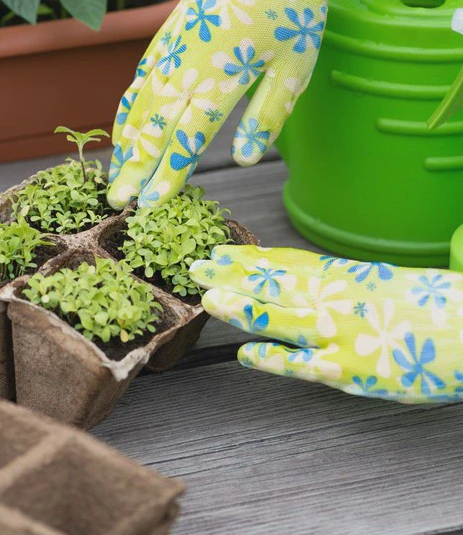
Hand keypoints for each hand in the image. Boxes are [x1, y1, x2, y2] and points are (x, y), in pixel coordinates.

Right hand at [107, 0, 359, 208]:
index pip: (187, 137)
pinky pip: (138, 78)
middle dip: (134, 167)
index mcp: (223, 76)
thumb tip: (243, 160)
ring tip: (115, 173)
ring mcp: (172, 47)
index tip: (149, 203)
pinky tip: (122, 128)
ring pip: (139, 104)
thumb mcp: (296, 65)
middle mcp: (188, 65)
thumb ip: (267, 115)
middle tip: (117, 201)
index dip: (167, 173)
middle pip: (154, 126)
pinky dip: (127, 108)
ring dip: (125, 142)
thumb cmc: (293, 4)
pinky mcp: (167, 34)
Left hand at [192, 245, 462, 403]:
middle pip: (274, 283)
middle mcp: (335, 299)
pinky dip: (275, 359)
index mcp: (342, 277)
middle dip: (233, 276)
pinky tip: (245, 356)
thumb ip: (334, 279)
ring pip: (282, 318)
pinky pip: (307, 365)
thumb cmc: (424, 306)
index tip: (218, 250)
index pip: (285, 263)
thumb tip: (295, 272)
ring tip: (210, 300)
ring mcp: (341, 334)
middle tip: (196, 267)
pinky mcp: (353, 370)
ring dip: (244, 308)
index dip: (248, 258)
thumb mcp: (374, 280)